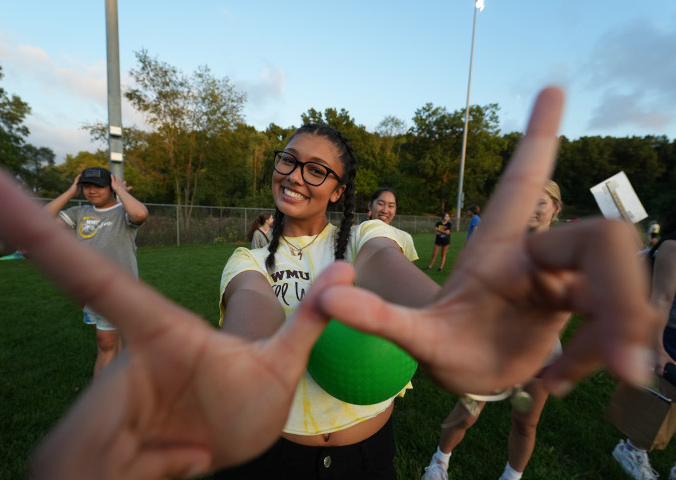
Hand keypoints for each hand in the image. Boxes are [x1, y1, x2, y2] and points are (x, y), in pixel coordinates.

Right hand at [0, 164, 338, 478]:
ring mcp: (99, 400)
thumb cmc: (253, 394)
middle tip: (191, 452)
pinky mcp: (84, 437)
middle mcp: (119, 360)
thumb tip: (346, 272)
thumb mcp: (285, 366)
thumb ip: (309, 321)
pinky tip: (175, 464)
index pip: (92, 277)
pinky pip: (86, 477)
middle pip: (81, 433)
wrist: (231, 437)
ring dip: (140, 474)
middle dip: (118, 463)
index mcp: (156, 330)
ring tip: (189, 456)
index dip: (35, 229)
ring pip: (76, 462)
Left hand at [315, 87, 657, 395]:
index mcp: (496, 251)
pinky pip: (621, 325)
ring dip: (618, 334)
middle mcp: (538, 259)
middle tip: (626, 363)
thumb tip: (329, 296)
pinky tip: (558, 382)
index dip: (536, 138)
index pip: (519, 186)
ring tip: (562, 380)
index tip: (551, 85)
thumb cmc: (443, 346)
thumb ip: (377, 317)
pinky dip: (601, 356)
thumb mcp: (412, 336)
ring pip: (622, 290)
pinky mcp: (589, 311)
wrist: (472, 376)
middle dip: (621, 294)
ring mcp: (568, 283)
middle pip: (601, 242)